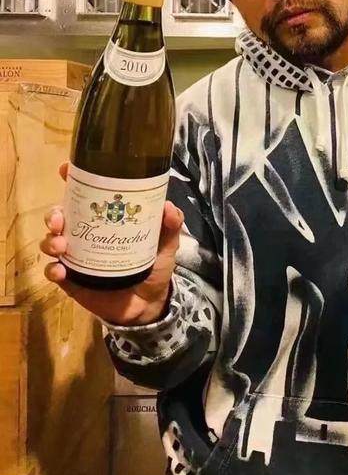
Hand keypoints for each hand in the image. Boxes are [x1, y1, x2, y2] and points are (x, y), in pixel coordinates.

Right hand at [41, 162, 182, 325]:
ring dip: (49, 239)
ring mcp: (76, 256)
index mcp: (106, 218)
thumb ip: (170, 226)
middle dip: (54, 214)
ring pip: (51, 241)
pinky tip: (60, 270)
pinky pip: (53, 271)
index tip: (65, 170)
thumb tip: (168, 207)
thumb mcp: (166, 244)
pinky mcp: (71, 280)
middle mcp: (87, 233)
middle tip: (59, 220)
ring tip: (60, 244)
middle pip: (61, 216)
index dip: (73, 180)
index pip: (86, 194)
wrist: (149, 304)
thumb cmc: (154, 267)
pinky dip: (52, 269)